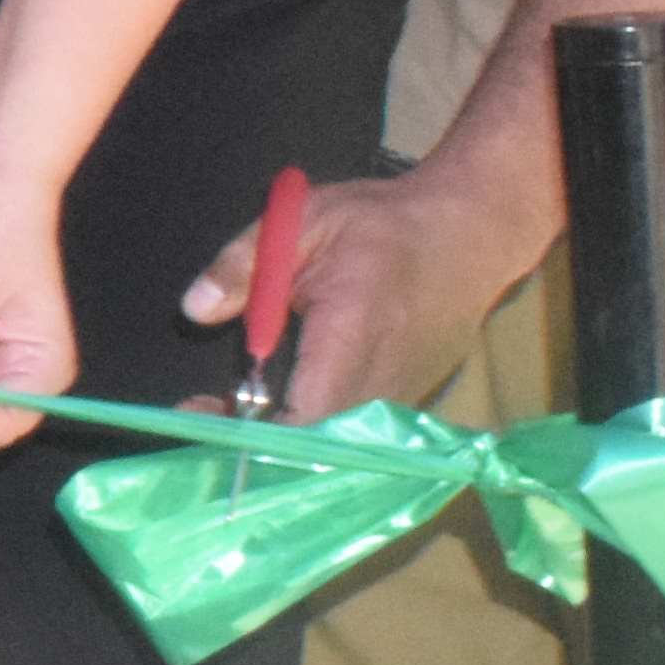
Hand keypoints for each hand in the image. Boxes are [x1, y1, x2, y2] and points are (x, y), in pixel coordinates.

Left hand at [185, 156, 537, 420]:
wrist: (469, 232)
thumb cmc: (382, 224)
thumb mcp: (301, 222)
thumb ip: (243, 263)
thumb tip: (194, 309)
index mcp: (353, 333)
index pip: (304, 416)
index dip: (250, 430)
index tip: (202, 414)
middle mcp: (384, 378)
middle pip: (315, 443)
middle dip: (255, 437)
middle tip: (207, 409)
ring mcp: (404, 395)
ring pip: (336, 442)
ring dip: (284, 434)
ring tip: (235, 406)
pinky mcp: (411, 399)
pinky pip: (357, 430)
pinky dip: (317, 425)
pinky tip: (284, 401)